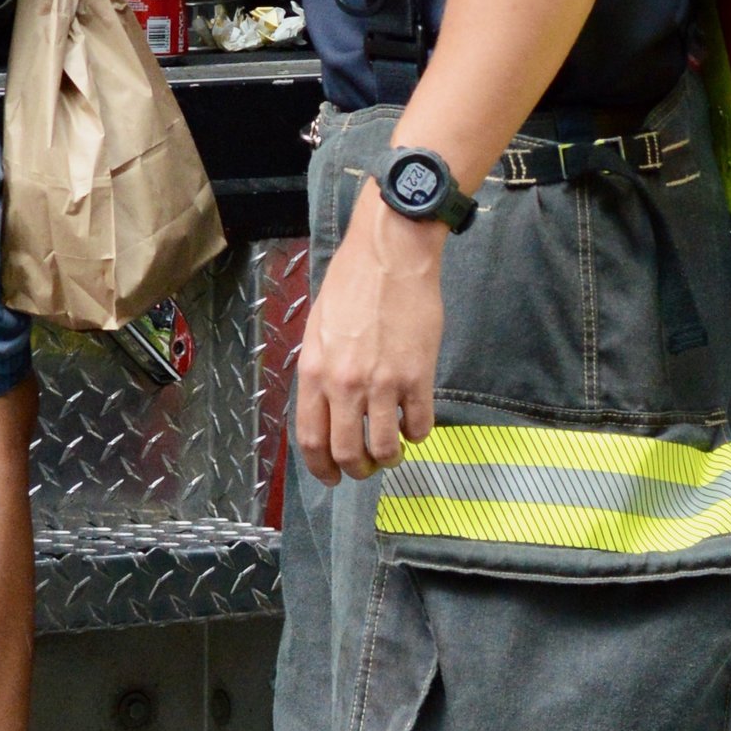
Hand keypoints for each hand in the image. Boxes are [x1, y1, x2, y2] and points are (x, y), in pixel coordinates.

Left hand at [295, 188, 445, 483]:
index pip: (311, 439)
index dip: (322, 467)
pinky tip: (415, 423)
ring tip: (393, 449)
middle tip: (366, 467)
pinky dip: (417, 433)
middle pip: (347, 453)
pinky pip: (419, 425)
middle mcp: (344, 384)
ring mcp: (382, 383)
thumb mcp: (319, 327)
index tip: (332, 476)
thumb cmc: (352, 282)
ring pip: (384, 448)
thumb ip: (320, 370)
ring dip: (389, 457)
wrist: (391, 254)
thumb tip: (326, 407)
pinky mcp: (417, 377)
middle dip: (357, 470)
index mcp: (314, 371)